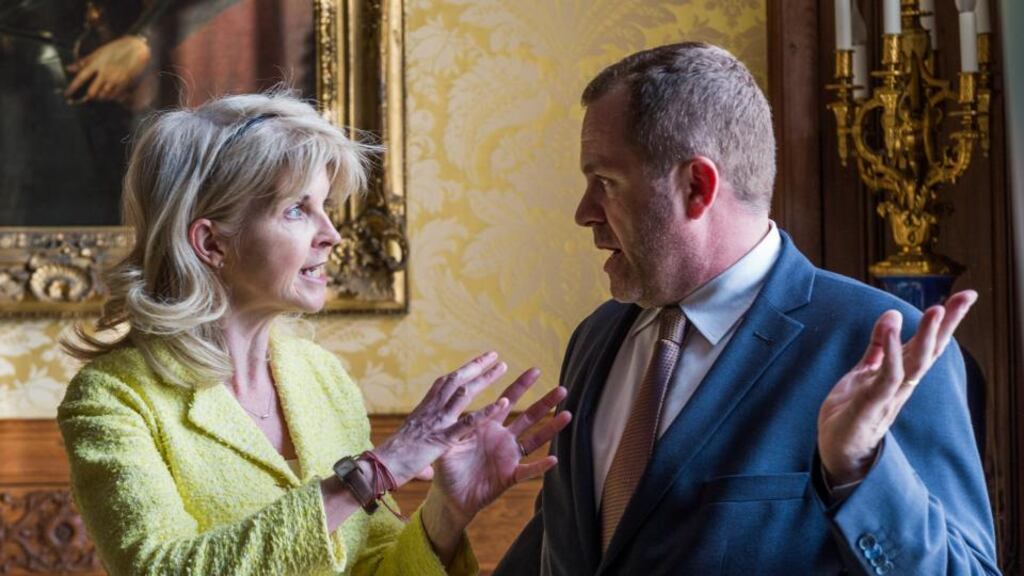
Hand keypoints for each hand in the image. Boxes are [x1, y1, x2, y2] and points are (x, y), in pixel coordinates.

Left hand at [65, 35, 150, 103]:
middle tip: (89, 96)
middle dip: (89, 96)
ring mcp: (115, 79)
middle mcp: (104, 73)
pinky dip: (111, 97)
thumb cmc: (116, 49)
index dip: (72, 88)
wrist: (136, 49)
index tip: (67, 94)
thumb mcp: (98, 52)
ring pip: (103, 96)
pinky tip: (111, 93)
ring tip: (101, 94)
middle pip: (92, 92)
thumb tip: (69, 68)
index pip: (81, 78)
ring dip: (101, 97)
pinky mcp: (125, 83)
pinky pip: (115, 96)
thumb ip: (84, 62)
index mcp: (96, 64)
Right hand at [373, 352, 509, 486]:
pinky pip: (468, 423)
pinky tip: (503, 403)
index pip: (443, 384)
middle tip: (495, 356)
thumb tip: (427, 473)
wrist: (377, 469)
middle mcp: (430, 410)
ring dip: (485, 378)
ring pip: (464, 392)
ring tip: (502, 367)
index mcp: (423, 410)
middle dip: (476, 366)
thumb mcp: (409, 453)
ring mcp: (437, 422)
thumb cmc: (389, 463)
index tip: (474, 363)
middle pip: (456, 380)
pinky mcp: (442, 439)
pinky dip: (486, 412)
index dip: (460, 372)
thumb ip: (423, 458)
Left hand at [428, 368, 571, 526]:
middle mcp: (502, 438)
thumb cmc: (449, 467)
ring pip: (534, 440)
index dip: (521, 386)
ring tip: (568, 415)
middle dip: (545, 403)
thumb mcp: (450, 441)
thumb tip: (456, 401)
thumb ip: (457, 423)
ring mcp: (508, 457)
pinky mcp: (509, 476)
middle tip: (562, 388)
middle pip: (528, 416)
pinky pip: (528, 470)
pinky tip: (554, 459)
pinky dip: (540, 466)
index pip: (507, 400)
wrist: (450, 496)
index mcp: (488, 425)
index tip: (535, 370)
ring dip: (551, 428)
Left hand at [817, 290, 976, 485]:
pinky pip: (886, 376)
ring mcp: (890, 395)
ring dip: (926, 336)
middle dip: (948, 323)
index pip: (927, 344)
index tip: (966, 294)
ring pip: (915, 363)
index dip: (946, 321)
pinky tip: (892, 331)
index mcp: (900, 375)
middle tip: (966, 296)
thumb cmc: (850, 415)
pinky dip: (891, 353)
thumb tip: (890, 319)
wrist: (837, 453)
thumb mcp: (862, 376)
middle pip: (931, 350)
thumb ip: (876, 351)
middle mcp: (902, 384)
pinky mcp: (872, 405)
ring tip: (935, 309)